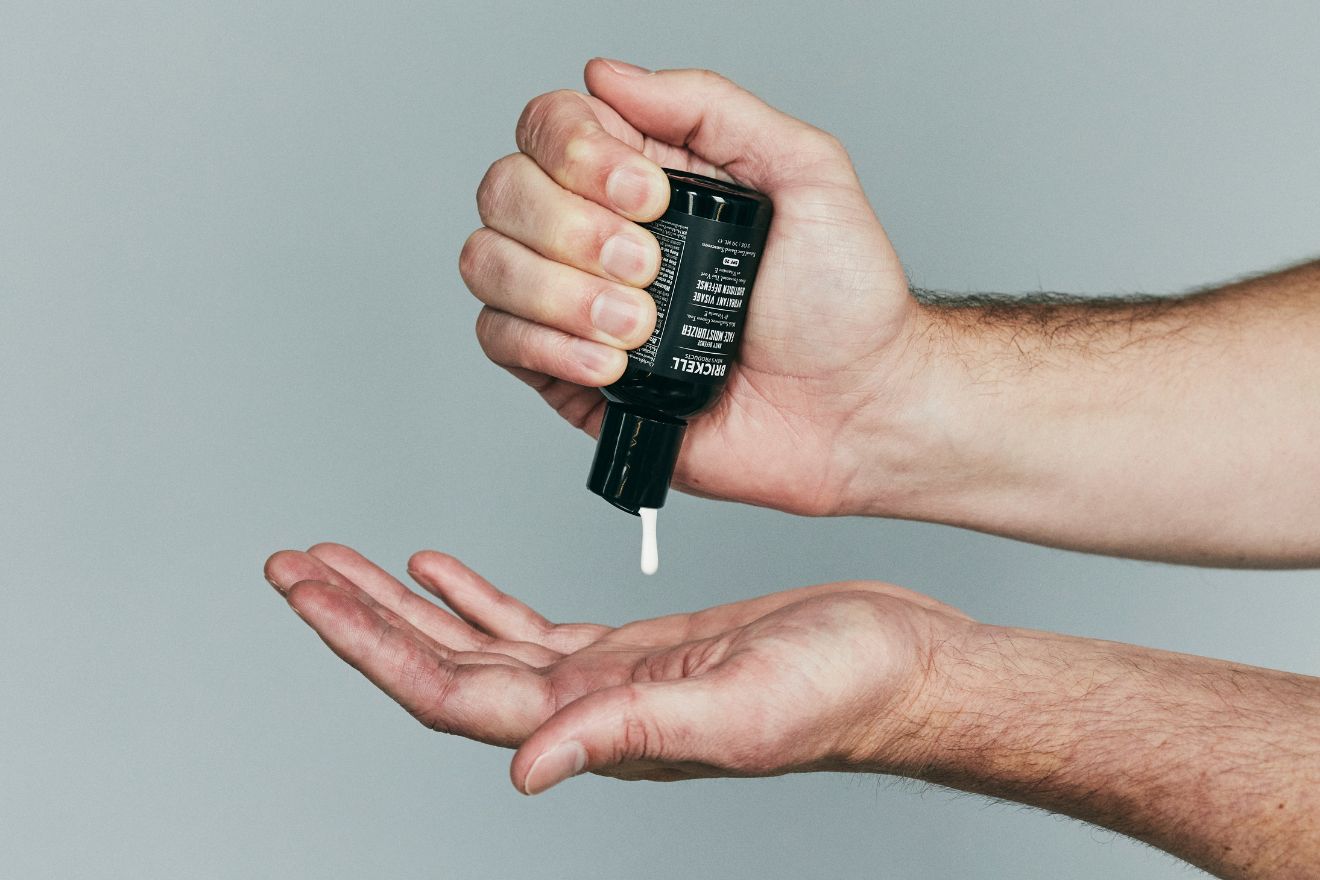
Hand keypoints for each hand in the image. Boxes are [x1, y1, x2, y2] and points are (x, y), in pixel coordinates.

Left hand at [264, 543, 973, 793]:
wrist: (898, 666)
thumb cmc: (842, 691)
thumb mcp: (737, 709)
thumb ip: (630, 734)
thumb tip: (523, 769)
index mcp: (596, 725)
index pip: (452, 689)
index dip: (371, 644)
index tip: (309, 594)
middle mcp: (584, 710)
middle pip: (442, 663)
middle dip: (361, 615)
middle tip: (294, 567)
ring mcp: (604, 680)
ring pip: (476, 640)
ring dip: (405, 602)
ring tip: (345, 561)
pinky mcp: (631, 649)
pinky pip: (529, 624)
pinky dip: (476, 593)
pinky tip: (440, 568)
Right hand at [462, 59, 922, 514]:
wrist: (852, 409)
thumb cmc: (842, 302)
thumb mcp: (804, 171)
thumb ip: (710, 107)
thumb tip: (607, 75)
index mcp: (645, 176)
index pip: (550, 126)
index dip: (577, 152)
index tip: (649, 194)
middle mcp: (597, 232)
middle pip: (504, 189)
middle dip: (572, 228)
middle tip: (649, 266)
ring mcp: (576, 304)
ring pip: (488, 263)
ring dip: (560, 292)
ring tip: (640, 325)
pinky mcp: (569, 374)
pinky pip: (501, 341)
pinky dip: (551, 346)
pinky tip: (614, 362)